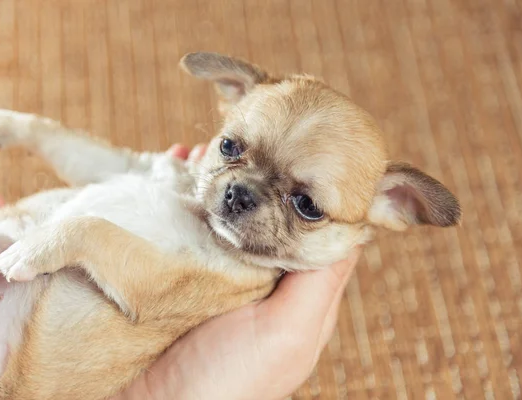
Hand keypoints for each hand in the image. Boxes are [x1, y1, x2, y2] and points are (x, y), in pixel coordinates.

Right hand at [111, 144, 362, 399]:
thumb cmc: (230, 382)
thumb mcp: (289, 333)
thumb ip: (322, 279)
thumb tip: (355, 222)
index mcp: (287, 288)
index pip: (303, 225)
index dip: (300, 185)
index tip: (293, 145)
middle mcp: (250, 273)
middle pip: (256, 210)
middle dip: (248, 175)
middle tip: (235, 141)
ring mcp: (206, 269)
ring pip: (215, 210)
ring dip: (209, 179)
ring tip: (201, 151)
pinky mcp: (166, 269)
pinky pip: (173, 220)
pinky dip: (171, 192)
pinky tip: (166, 168)